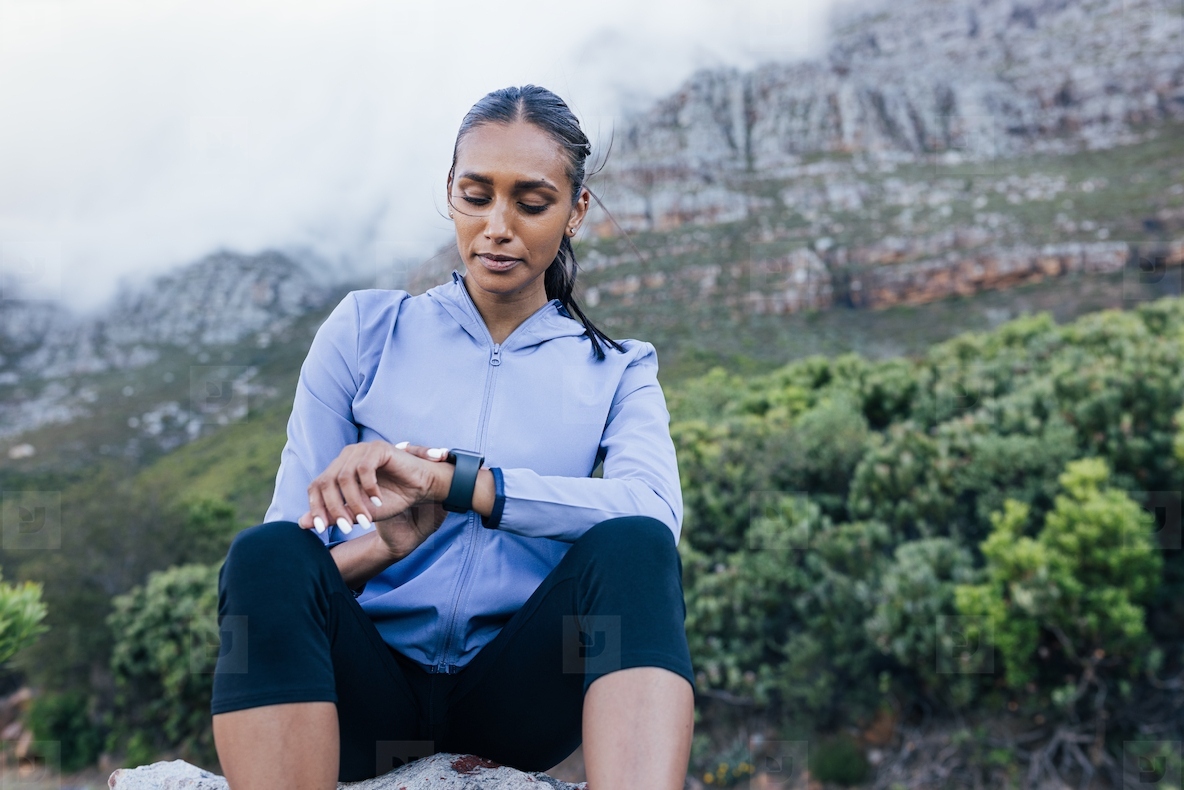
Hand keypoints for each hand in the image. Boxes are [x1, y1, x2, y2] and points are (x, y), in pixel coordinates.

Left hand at [297, 440, 452, 536]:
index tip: (323, 529)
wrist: (422, 488)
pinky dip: (368, 489)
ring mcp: (361, 450)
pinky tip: (378, 502)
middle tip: (347, 528)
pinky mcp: (377, 448)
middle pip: (325, 482)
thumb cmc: (393, 499)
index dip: (316, 508)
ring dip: (353, 502)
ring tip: (365, 519)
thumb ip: (334, 515)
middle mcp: (346, 457)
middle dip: (334, 508)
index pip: (316, 487)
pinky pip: (364, 469)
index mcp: (338, 469)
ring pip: (343, 478)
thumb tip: (303, 524)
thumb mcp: (360, 512)